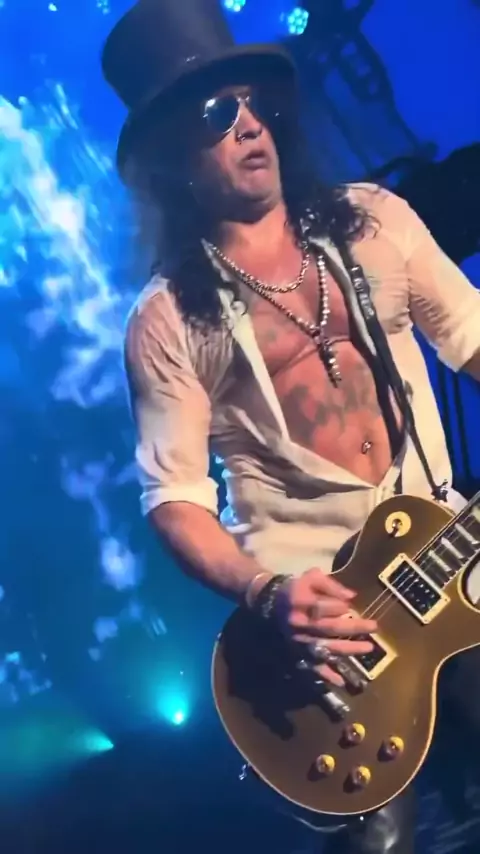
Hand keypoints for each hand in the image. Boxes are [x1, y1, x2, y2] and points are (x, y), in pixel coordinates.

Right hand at [272, 568, 376, 686]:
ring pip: (325, 647)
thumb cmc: (297, 588)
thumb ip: (330, 585)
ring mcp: (299, 640)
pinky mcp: (297, 652)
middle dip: (353, 627)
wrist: (271, 604)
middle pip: (328, 628)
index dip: (338, 606)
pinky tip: (341, 681)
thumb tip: (351, 596)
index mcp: (299, 602)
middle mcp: (299, 623)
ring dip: (347, 649)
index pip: (320, 606)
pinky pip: (312, 665)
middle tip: (374, 626)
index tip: (350, 606)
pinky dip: (326, 674)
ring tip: (368, 648)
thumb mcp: (311, 578)